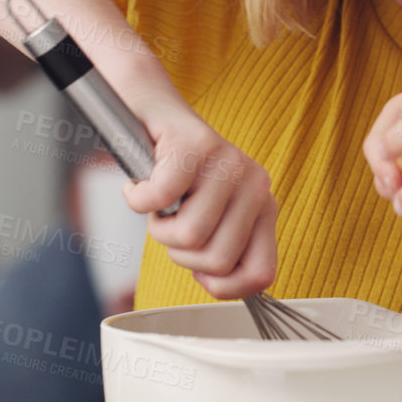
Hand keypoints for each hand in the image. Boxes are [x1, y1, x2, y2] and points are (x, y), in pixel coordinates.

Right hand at [121, 87, 278, 299]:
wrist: (151, 114)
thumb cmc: (177, 176)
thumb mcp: (210, 220)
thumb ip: (224, 252)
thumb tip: (218, 285)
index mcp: (264, 207)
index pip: (262, 273)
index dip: (225, 287)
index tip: (200, 273)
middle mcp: (255, 184)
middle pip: (217, 260)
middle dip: (182, 254)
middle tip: (172, 223)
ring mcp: (227, 162)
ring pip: (189, 236)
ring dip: (159, 227)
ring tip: (160, 203)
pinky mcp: (193, 144)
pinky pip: (158, 200)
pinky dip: (137, 199)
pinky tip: (140, 184)